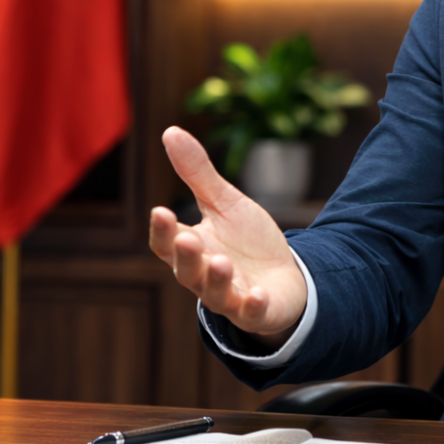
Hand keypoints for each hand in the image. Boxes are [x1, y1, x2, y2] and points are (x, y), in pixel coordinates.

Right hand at [149, 127, 308, 344]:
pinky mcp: (256, 310)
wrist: (283, 277)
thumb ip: (197, 173)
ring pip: (215, 293)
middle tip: (187, 239)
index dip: (162, 231)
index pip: (168, 243)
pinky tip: (257, 295)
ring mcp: (230, 295)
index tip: (159, 211)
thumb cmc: (247, 241)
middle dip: (186, 256)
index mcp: (193, 248)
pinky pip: (251, 312)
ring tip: (221, 262)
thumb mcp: (224, 203)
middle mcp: (205, 275)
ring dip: (216, 279)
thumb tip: (170, 131)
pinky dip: (252, 305)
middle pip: (187, 270)